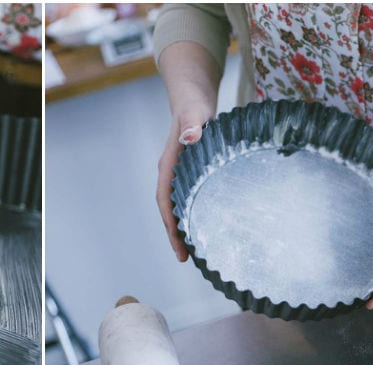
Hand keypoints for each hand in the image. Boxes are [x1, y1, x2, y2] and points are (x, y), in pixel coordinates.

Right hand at [156, 111, 213, 261]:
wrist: (194, 96)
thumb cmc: (195, 104)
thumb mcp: (195, 113)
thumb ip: (192, 124)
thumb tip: (190, 137)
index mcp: (168, 166)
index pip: (166, 201)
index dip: (171, 225)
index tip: (179, 245)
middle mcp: (170, 174)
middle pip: (170, 210)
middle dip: (175, 234)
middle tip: (184, 259)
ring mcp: (179, 175)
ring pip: (179, 206)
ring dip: (183, 228)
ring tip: (193, 251)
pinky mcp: (190, 174)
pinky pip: (189, 199)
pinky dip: (194, 214)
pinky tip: (207, 225)